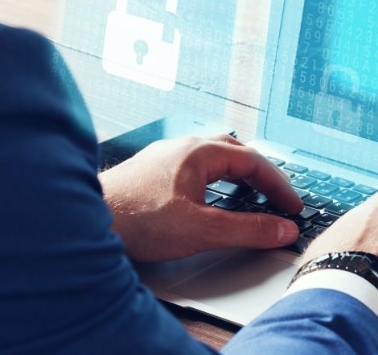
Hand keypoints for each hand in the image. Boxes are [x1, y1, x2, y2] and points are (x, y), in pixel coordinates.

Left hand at [99, 134, 303, 261]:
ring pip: (211, 158)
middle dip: (260, 175)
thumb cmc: (136, 219)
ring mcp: (164, 157)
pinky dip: (213, 179)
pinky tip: (206, 196)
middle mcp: (182, 147)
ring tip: (248, 192)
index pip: (255, 161)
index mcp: (200, 152)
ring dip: (236, 174)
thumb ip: (247, 230)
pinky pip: (193, 167)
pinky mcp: (149, 173)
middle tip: (276, 197)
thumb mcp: (201, 229)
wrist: (85, 221)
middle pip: (235, 152)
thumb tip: (280, 229)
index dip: (279, 185)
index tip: (292, 206)